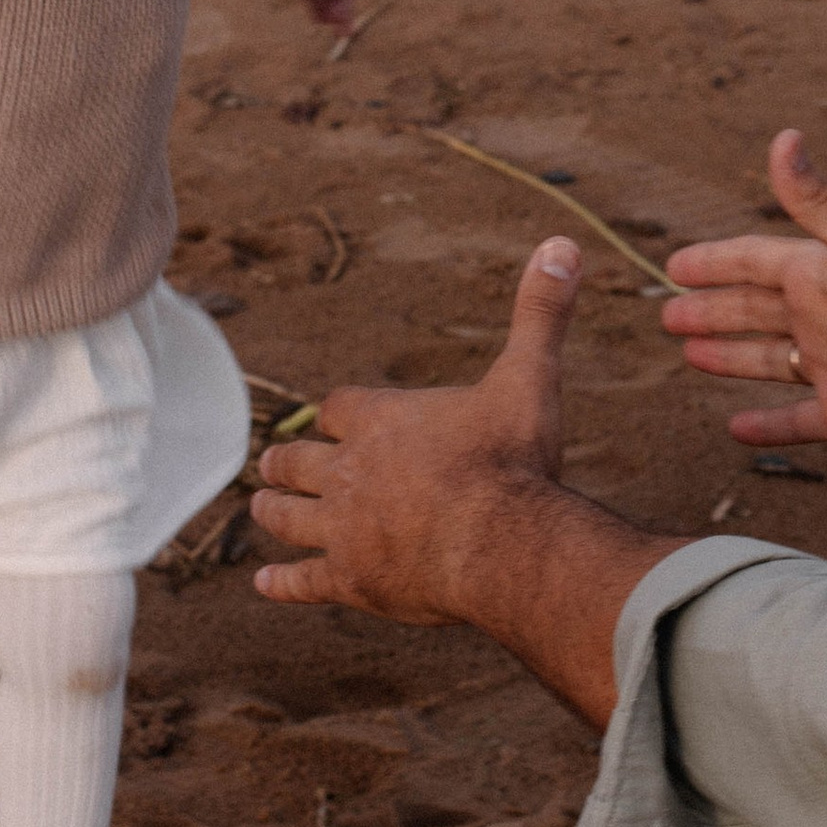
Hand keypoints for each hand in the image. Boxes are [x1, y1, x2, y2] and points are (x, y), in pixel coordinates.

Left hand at [248, 236, 682, 717]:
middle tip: (272, 460)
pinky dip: (282, 581)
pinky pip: (303, 581)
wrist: (504, 543)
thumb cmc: (514, 461)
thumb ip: (540, 314)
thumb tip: (563, 243)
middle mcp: (350, 471)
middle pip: (300, 460)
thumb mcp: (530, 378)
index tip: (332, 415)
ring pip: (288, 516)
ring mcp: (344, 529)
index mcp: (383, 420)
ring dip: (274, 508)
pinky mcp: (350, 580)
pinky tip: (265, 583)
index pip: (339, 408)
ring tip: (262, 504)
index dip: (336, 413)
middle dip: (288, 459)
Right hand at [662, 129, 826, 452]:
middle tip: (667, 316)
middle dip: (710, 310)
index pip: (753, 261)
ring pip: (766, 360)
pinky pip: (795, 420)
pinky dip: (766, 426)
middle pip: (752, 310)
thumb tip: (784, 136)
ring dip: (729, 357)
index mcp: (820, 273)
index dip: (714, 261)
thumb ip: (818, 200)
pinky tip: (736, 429)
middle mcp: (822, 317)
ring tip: (690, 355)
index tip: (674, 265)